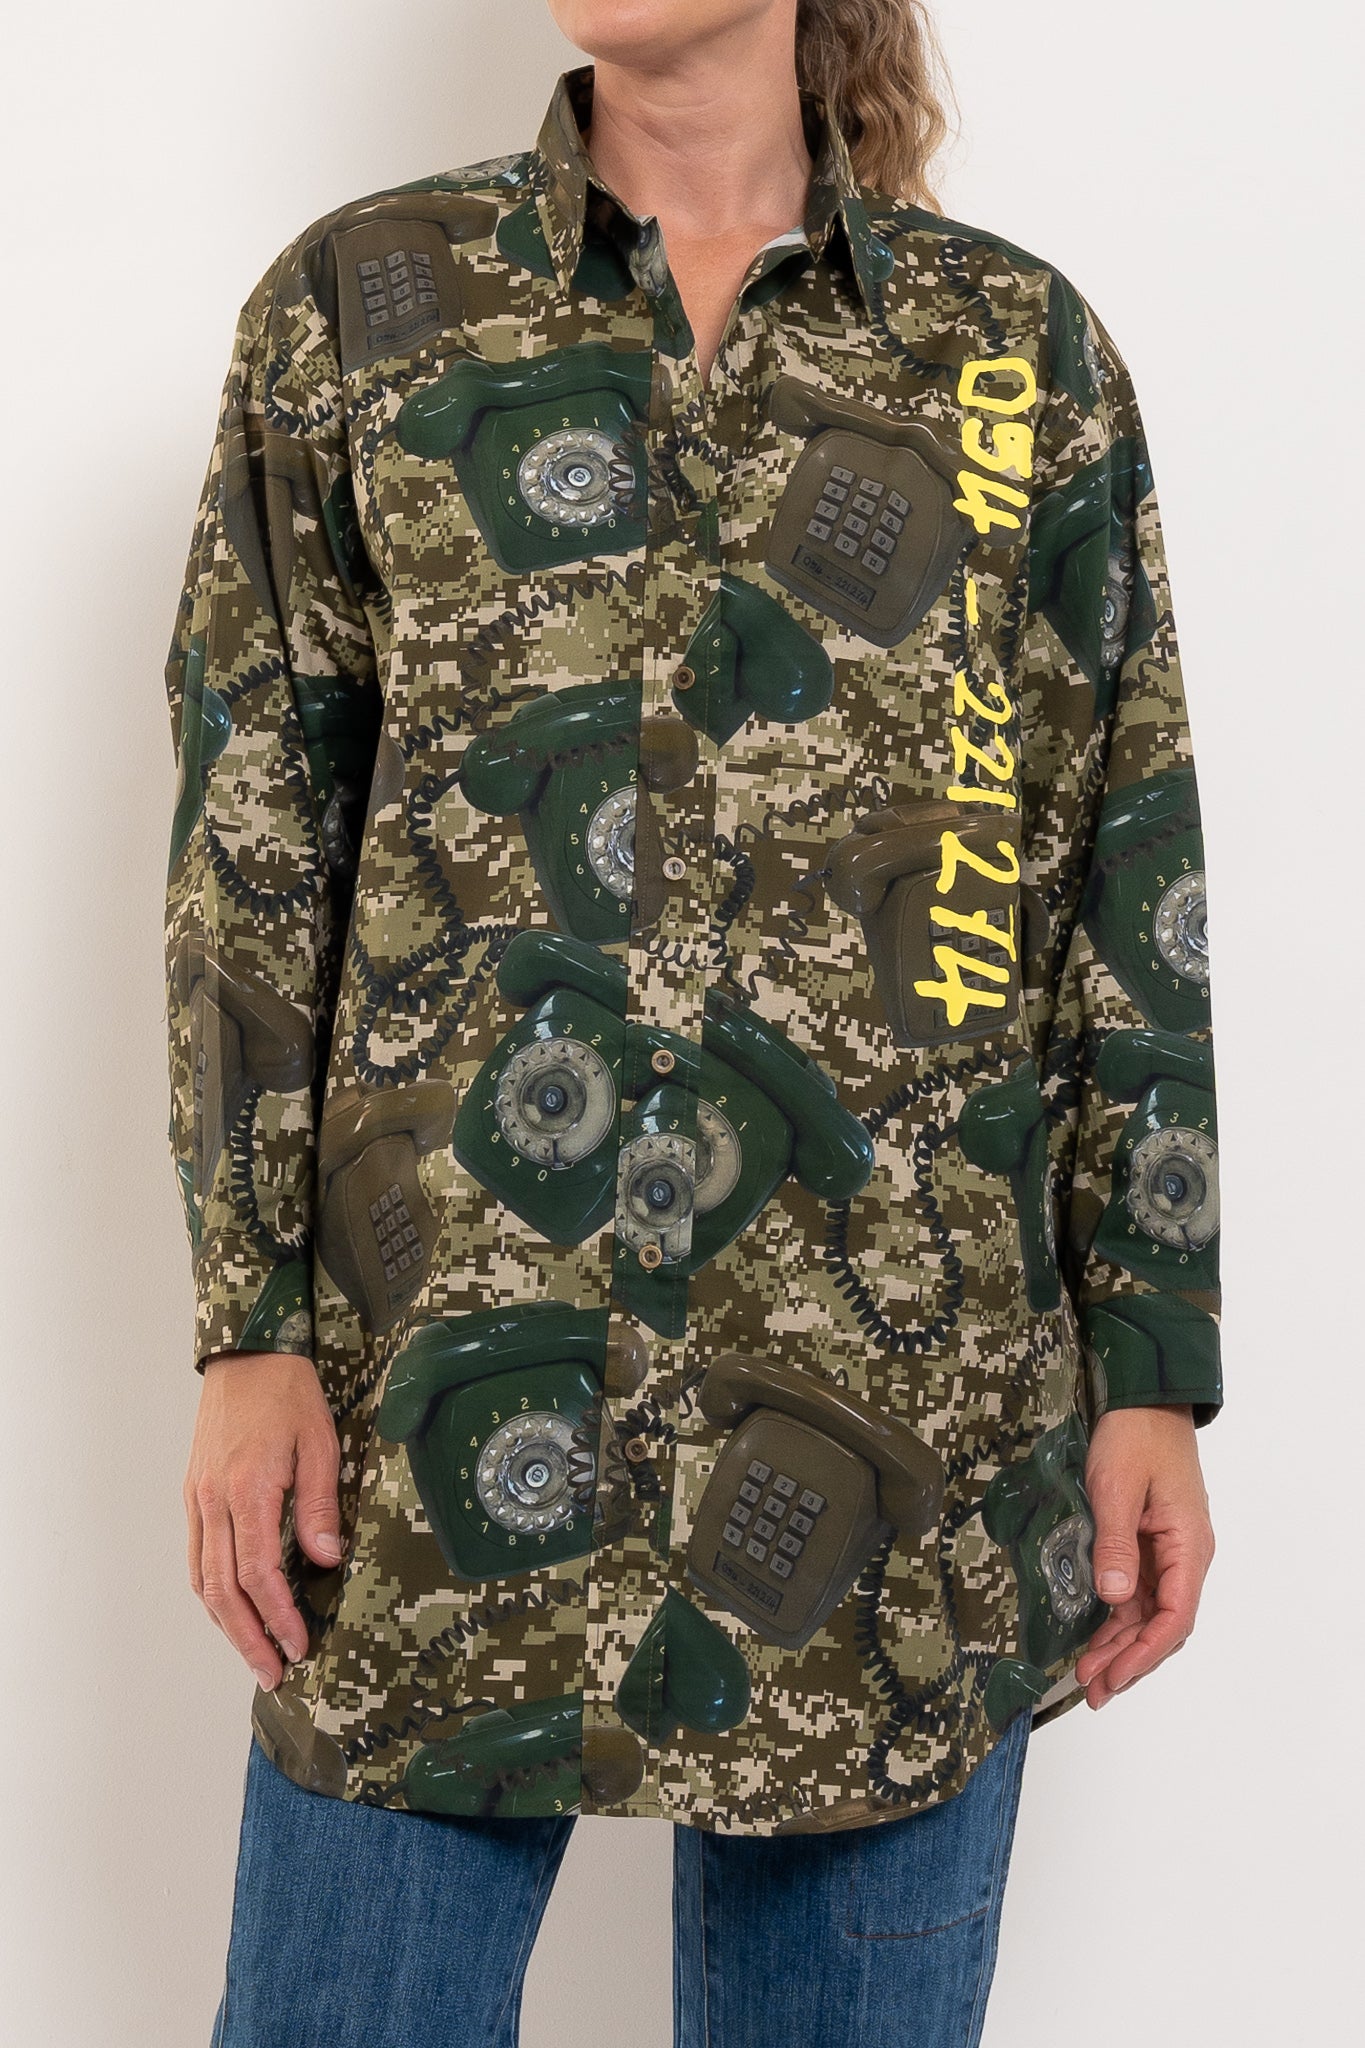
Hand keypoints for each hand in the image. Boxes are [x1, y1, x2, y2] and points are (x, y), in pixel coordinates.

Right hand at [184, 1350, 344, 1691]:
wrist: (247, 1353)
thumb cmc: (289, 1392)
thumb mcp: (319, 1441)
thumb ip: (319, 1504)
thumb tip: (327, 1560)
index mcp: (247, 1488)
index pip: (258, 1572)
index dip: (278, 1616)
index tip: (299, 1645)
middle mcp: (213, 1500)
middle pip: (223, 1589)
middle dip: (249, 1638)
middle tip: (274, 1674)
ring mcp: (198, 1499)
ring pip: (203, 1579)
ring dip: (226, 1625)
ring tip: (254, 1656)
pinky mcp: (194, 1494)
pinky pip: (197, 1556)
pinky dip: (212, 1593)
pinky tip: (232, 1611)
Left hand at [1075, 1404, 1214, 1709]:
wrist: (1144, 1400)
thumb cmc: (1135, 1437)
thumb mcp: (1118, 1488)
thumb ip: (1116, 1544)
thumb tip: (1114, 1598)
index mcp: (1188, 1546)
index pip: (1175, 1616)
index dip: (1145, 1653)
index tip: (1114, 1676)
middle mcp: (1185, 1556)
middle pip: (1163, 1624)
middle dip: (1129, 1660)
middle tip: (1092, 1690)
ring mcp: (1167, 1552)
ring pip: (1148, 1614)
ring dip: (1120, 1646)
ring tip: (1089, 1677)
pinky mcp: (1148, 1544)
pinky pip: (1136, 1593)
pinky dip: (1116, 1619)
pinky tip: (1095, 1639)